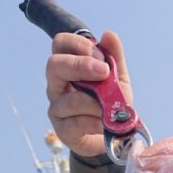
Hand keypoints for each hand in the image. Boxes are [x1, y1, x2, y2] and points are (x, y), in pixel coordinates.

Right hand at [46, 30, 132, 156]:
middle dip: (80, 66)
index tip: (101, 56)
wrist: (111, 138)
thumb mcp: (117, 79)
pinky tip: (105, 124)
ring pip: (69, 100)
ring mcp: (57, 108)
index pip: (60, 44)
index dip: (78, 45)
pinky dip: (95, 123)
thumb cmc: (110, 104)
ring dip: (94, 103)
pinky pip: (76, 123)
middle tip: (104, 72)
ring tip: (110, 108)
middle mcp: (57, 85)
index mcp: (68, 66)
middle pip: (54, 65)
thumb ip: (114, 58)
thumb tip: (109, 35)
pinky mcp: (62, 130)